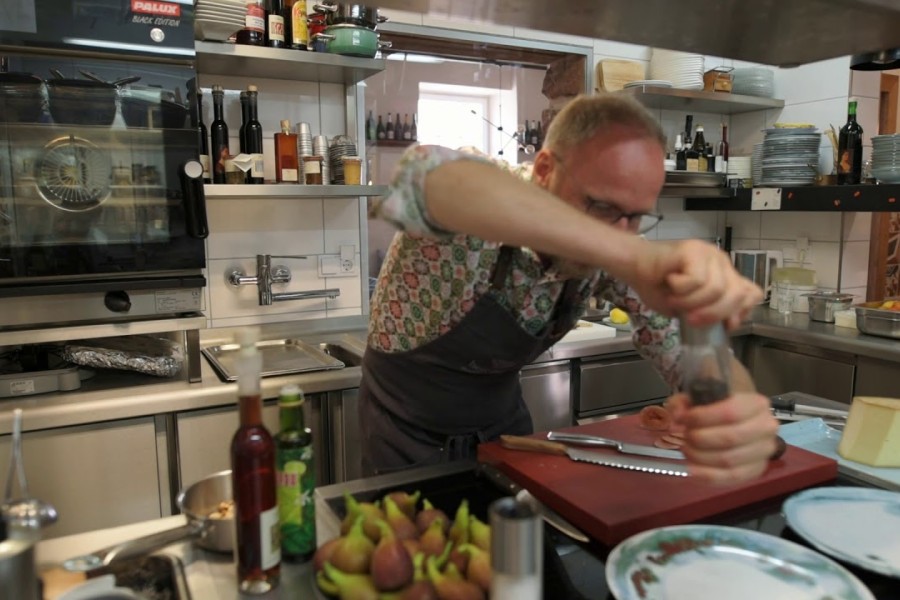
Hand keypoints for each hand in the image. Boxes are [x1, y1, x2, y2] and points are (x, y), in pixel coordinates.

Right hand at [632, 239, 762, 328]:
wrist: (633, 268)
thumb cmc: (657, 287)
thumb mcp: (688, 309)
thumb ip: (709, 313)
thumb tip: (728, 324)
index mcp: (724, 276)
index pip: (752, 294)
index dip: (741, 312)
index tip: (724, 325)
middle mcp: (722, 263)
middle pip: (737, 294)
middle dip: (714, 314)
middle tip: (690, 319)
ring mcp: (709, 254)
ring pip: (716, 289)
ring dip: (691, 302)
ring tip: (674, 299)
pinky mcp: (694, 250)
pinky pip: (697, 280)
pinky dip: (681, 290)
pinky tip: (669, 283)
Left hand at [666, 392, 778, 484]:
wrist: (737, 415)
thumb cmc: (717, 404)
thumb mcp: (699, 394)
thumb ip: (683, 402)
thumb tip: (677, 416)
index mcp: (756, 404)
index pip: (730, 413)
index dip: (702, 418)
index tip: (683, 419)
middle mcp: (766, 427)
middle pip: (729, 439)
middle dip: (699, 439)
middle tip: (684, 436)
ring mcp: (764, 451)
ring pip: (729, 460)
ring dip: (700, 457)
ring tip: (686, 450)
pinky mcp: (757, 470)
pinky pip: (732, 478)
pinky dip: (709, 477)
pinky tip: (692, 470)